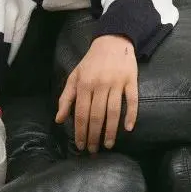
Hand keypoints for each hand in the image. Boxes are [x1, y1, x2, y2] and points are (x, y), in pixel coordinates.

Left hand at [55, 35, 138, 151]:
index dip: (80, 131)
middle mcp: (100, 85)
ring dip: (110, 131)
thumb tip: (59, 119)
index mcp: (84, 85)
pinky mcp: (131, 81)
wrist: (113, 40)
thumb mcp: (74, 77)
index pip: (80, 113)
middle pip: (96, 116)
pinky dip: (131, 115)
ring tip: (108, 145)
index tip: (80, 145)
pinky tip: (128, 129)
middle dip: (93, 135)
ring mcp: (116, 83)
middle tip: (93, 150)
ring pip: (113, 112)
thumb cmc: (91, 62)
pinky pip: (132, 101)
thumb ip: (66, 98)